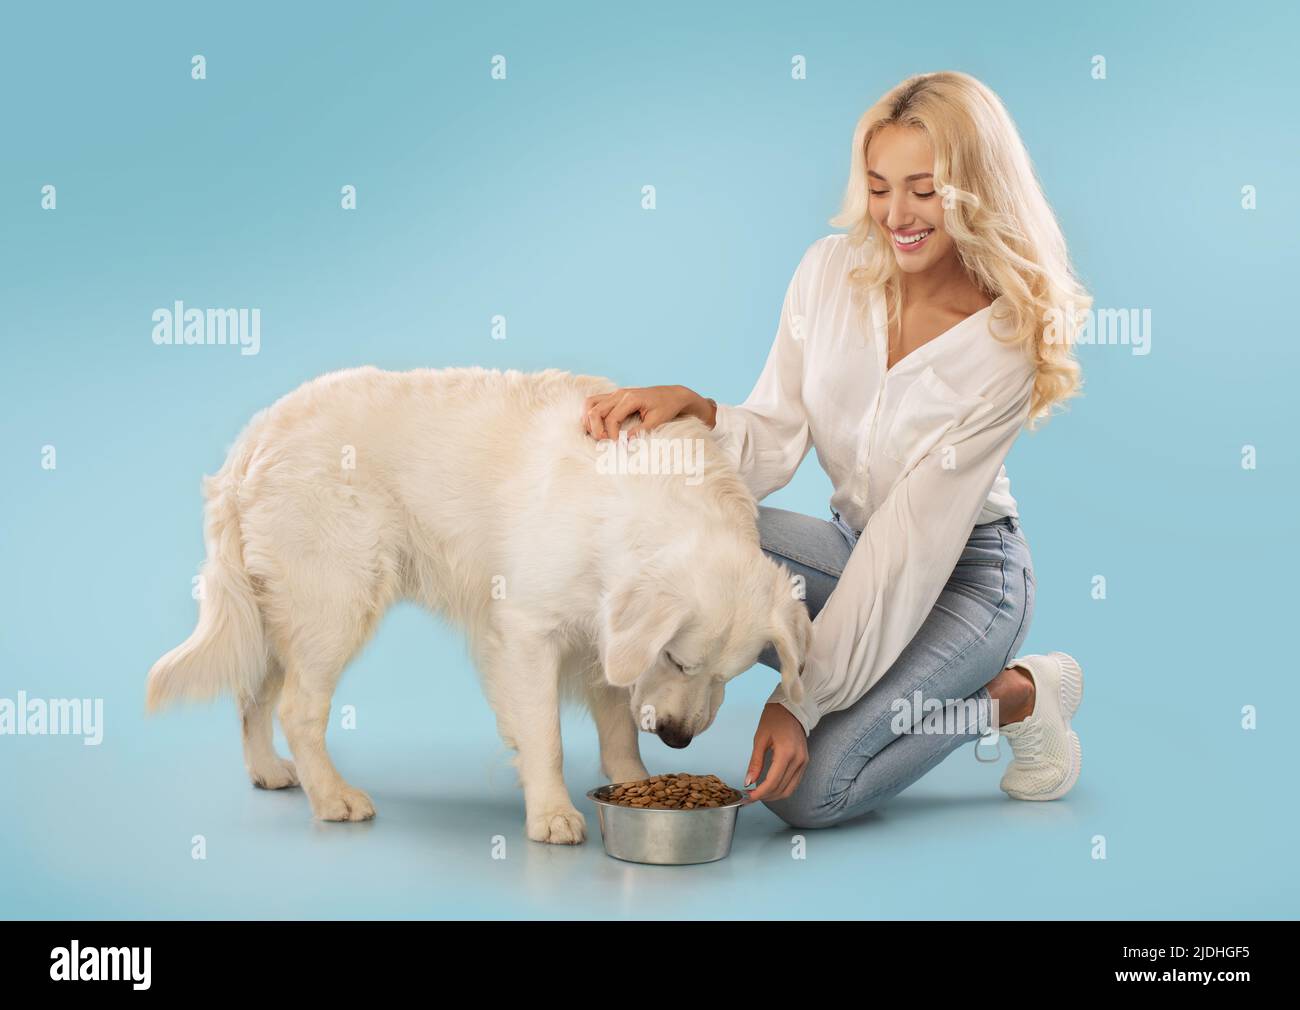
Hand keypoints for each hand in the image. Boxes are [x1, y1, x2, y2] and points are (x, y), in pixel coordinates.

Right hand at [580, 385, 714, 440]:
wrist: (672, 394)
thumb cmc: (666, 406)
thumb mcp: (656, 420)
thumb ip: (640, 431)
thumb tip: (625, 443)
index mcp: (631, 398)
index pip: (612, 418)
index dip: (610, 435)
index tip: (617, 445)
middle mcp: (620, 393)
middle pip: (596, 410)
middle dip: (596, 429)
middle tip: (603, 442)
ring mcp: (615, 393)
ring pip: (591, 403)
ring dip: (589, 420)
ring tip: (596, 434)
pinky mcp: (614, 396)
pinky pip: (595, 402)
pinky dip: (591, 413)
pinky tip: (595, 426)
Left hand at [743, 702, 807, 802]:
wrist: (792, 709)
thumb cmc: (774, 719)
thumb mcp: (760, 739)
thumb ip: (755, 762)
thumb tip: (748, 782)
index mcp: (786, 753)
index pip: (772, 782)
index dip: (760, 793)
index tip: (748, 797)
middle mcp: (798, 760)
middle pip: (781, 788)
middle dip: (765, 796)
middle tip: (750, 796)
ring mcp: (804, 763)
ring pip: (789, 790)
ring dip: (774, 795)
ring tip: (759, 794)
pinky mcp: (805, 763)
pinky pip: (794, 783)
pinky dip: (782, 789)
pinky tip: (770, 787)